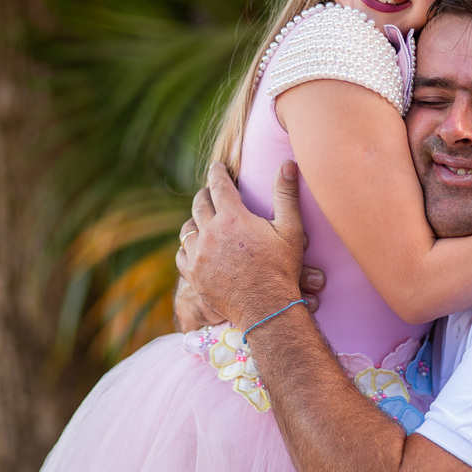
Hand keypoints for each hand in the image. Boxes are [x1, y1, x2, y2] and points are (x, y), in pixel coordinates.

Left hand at [178, 161, 306, 327]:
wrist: (266, 308)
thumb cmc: (281, 268)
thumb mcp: (290, 229)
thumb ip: (285, 194)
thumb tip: (287, 163)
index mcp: (232, 217)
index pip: (219, 184)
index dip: (217, 172)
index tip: (217, 167)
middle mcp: (210, 232)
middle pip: (199, 203)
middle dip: (205, 193)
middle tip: (210, 191)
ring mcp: (198, 255)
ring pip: (187, 228)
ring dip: (195, 220)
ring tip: (201, 218)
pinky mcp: (193, 275)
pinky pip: (181, 254)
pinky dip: (187, 246)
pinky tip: (193, 246)